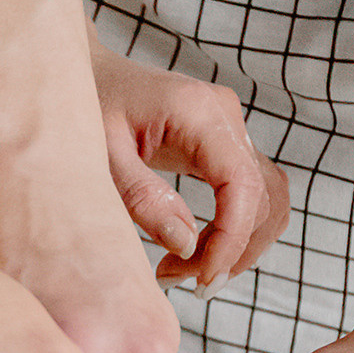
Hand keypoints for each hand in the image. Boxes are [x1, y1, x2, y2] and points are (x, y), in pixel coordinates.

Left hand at [89, 31, 289, 288]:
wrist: (86, 72)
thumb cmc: (88, 106)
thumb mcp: (101, 155)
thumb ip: (142, 197)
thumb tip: (186, 245)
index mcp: (199, 112)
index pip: (241, 184)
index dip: (231, 240)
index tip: (202, 280)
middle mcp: (226, 116)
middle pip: (261, 198)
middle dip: (228, 251)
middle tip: (177, 280)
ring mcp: (231, 129)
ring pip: (267, 200)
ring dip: (240, 245)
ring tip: (189, 273)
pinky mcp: (226, 145)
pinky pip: (253, 194)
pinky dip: (236, 229)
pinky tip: (198, 250)